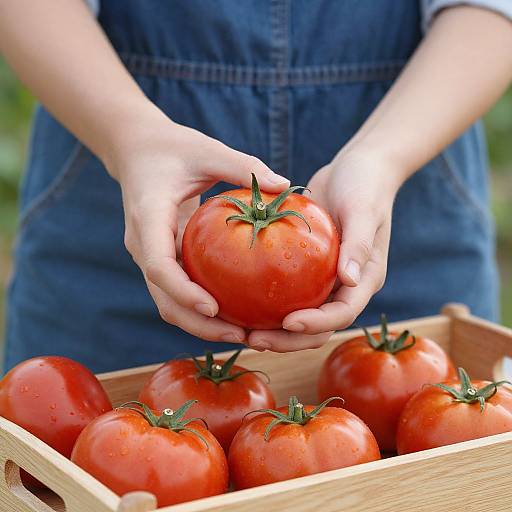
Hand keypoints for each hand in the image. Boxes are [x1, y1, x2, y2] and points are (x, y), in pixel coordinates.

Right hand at [107, 109, 289, 343]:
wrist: (136, 150)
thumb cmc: (172, 148)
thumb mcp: (207, 150)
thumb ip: (243, 166)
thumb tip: (285, 186)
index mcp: (148, 218)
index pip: (158, 265)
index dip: (183, 292)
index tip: (214, 307)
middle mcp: (142, 244)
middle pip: (163, 298)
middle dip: (197, 323)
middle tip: (241, 335)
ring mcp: (148, 254)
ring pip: (168, 303)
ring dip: (200, 324)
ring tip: (243, 334)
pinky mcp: (160, 257)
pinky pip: (178, 291)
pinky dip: (200, 308)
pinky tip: (234, 312)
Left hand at [247, 148, 401, 351]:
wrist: (357, 168)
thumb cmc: (365, 185)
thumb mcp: (364, 209)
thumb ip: (359, 244)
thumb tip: (349, 280)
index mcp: (364, 279)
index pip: (342, 314)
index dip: (316, 325)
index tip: (287, 323)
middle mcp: (346, 286)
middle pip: (319, 327)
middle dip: (288, 339)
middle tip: (253, 339)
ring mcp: (327, 279)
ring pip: (301, 315)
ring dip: (274, 329)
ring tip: (242, 331)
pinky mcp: (309, 268)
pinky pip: (288, 291)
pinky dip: (267, 300)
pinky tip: (238, 299)